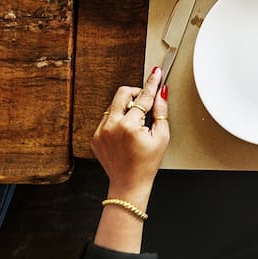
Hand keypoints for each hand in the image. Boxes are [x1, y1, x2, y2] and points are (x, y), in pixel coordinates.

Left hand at [92, 66, 169, 202]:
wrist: (128, 184)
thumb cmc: (147, 165)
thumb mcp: (162, 138)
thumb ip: (161, 112)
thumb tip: (161, 93)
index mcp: (129, 126)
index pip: (143, 97)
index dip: (152, 83)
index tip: (156, 73)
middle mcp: (111, 126)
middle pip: (123, 93)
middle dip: (135, 93)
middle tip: (144, 103)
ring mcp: (100, 131)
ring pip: (114, 105)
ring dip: (126, 108)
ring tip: (135, 125)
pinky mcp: (95, 136)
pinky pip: (107, 118)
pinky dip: (117, 120)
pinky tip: (125, 134)